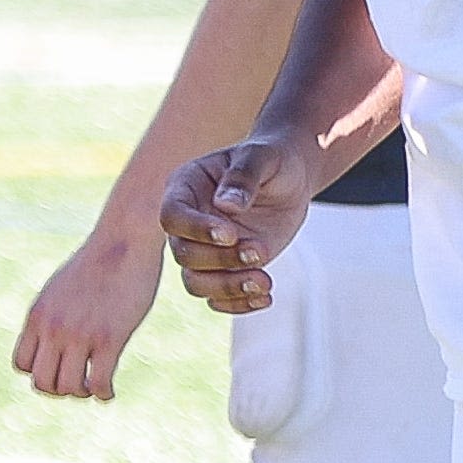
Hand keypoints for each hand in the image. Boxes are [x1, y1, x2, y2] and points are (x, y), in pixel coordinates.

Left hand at [13, 230, 163, 400]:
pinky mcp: (109, 338)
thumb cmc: (96, 264)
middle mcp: (53, 328)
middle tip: (78, 384)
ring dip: (81, 393)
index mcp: (37, 317)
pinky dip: (103, 394)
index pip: (22, 365)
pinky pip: (98, 383)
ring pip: (68, 388)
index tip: (60, 368)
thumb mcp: (59, 289)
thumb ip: (51, 314)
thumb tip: (51, 339)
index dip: (40, 373)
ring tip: (93, 386)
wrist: (124, 241)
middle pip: (42, 382)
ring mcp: (80, 334)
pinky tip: (109, 392)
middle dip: (59, 389)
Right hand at [160, 134, 322, 317]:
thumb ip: (243, 177)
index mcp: (184, 189)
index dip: (196, 230)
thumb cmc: (271, 159)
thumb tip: (226, 205)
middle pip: (184, 254)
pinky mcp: (224, 268)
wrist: (290, 177)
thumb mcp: (261, 158)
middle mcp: (188, 223)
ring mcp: (205, 249)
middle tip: (259, 250)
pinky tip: (265, 297)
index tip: (230, 234)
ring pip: (196, 282)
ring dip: (228, 287)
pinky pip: (217, 298)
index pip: (172, 217)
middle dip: (221, 260)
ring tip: (264, 282)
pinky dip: (238, 304)